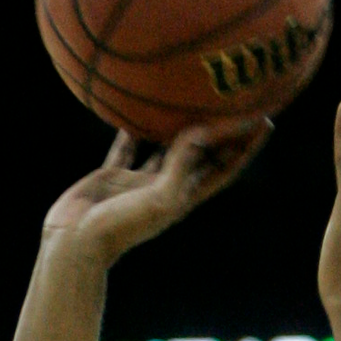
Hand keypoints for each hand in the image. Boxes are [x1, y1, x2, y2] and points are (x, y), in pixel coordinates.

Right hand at [41, 118, 271, 268]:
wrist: (75, 244)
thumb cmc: (119, 228)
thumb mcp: (158, 198)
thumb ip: (181, 167)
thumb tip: (200, 133)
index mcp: (185, 197)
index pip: (226, 166)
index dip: (247, 145)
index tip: (265, 118)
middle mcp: (167, 189)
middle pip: (203, 155)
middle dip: (222, 130)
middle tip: (236, 98)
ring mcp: (140, 183)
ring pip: (167, 148)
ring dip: (181, 126)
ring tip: (192, 97)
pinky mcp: (113, 177)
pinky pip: (128, 147)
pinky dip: (134, 128)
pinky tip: (136, 105)